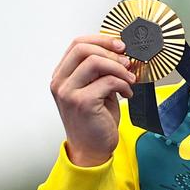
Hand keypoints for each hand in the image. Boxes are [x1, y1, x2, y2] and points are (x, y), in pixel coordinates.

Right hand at [50, 34, 136, 166]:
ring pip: (95, 61)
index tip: (120, 45)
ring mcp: (68, 92)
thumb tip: (120, 52)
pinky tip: (127, 93)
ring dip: (118, 68)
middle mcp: (60, 83)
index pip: (77, 44)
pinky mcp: (82, 102)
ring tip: (129, 80)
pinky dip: (122, 84)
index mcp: (62, 76)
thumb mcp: (96, 89)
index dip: (101, 39)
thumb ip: (101, 70)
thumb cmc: (95, 120)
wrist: (92, 150)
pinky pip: (107, 81)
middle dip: (110, 51)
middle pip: (83, 48)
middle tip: (127, 61)